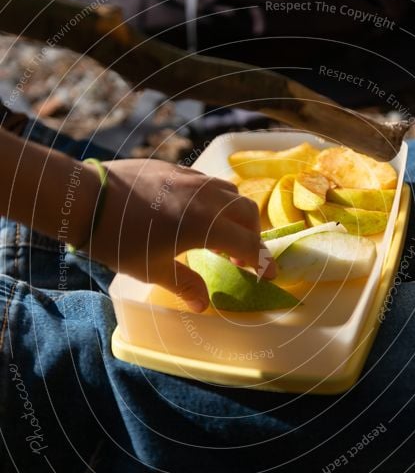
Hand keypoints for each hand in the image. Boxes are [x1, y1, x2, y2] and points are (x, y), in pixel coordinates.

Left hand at [84, 158, 276, 311]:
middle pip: (247, 213)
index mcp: (206, 225)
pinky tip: (194, 214)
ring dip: (234, 215)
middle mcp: (206, 198)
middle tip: (240, 258)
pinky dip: (214, 201)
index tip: (269, 274)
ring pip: (229, 192)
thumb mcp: (152, 269)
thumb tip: (202, 304)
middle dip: (251, 236)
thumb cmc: (119, 240)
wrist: (87, 198)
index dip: (262, 261)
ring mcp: (191, 178)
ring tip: (217, 236)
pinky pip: (207, 183)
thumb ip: (184, 284)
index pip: (248, 244)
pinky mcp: (175, 168)